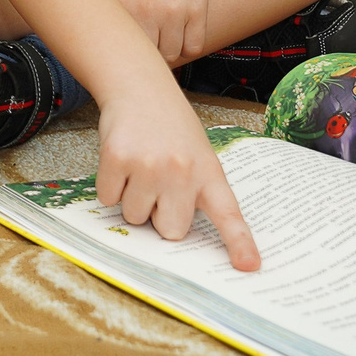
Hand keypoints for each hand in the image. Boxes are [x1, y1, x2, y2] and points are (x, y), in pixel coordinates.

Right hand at [96, 78, 259, 270]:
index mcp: (209, 174)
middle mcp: (182, 171)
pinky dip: (110, 187)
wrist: (139, 88)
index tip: (248, 267)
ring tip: (139, 170)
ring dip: (132, 200)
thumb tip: (170, 232)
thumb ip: (193, 191)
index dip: (239, 244)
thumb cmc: (170, 128)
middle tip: (158, 188)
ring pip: (135, 217)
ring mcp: (148, 165)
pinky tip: (121, 163)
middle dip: (159, 216)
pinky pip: (108, 199)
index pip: (229, 215)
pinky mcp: (117, 158)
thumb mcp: (197, 155)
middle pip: (170, 230)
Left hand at [108, 0, 212, 67]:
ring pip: (172, 55)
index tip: (120, 54)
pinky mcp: (198, 10)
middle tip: (142, 45)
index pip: (118, 48)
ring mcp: (175, 11)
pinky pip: (194, 47)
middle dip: (144, 54)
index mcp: (121, 0)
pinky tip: (178, 33)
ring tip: (160, 36)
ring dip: (166, 51)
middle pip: (146, 56)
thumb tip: (93, 38)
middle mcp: (147, 9)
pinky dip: (186, 46)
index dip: (119, 54)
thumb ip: (105, 7)